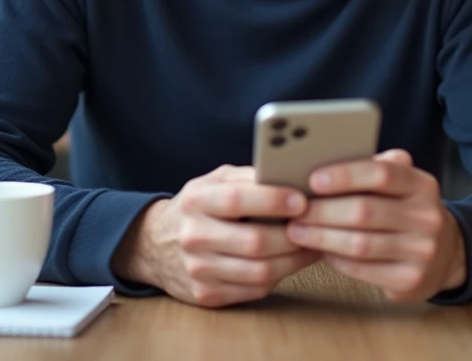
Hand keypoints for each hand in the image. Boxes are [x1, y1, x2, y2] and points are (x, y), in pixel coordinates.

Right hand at [111, 165, 317, 307]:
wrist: (155, 245)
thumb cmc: (198, 207)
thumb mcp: (214, 181)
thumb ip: (248, 177)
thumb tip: (291, 176)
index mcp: (196, 201)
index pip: (237, 199)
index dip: (273, 200)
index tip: (302, 200)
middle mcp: (194, 236)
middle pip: (255, 242)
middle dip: (293, 235)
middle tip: (317, 226)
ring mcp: (198, 270)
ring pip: (260, 271)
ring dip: (294, 260)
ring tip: (311, 245)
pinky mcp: (206, 295)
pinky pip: (254, 290)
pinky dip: (280, 276)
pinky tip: (290, 262)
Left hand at [286, 149, 466, 301]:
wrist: (447, 254)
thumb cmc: (407, 212)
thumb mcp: (402, 185)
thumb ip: (374, 169)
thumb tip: (325, 158)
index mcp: (422, 185)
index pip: (382, 173)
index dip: (345, 176)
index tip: (312, 180)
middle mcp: (427, 217)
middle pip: (365, 211)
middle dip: (323, 211)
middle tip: (296, 210)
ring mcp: (422, 252)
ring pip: (360, 244)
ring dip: (322, 237)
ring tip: (297, 231)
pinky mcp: (410, 281)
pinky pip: (362, 270)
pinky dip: (335, 259)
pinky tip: (320, 250)